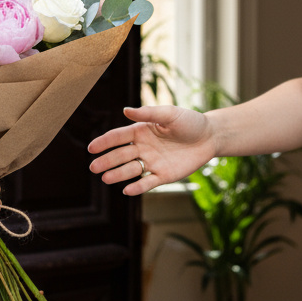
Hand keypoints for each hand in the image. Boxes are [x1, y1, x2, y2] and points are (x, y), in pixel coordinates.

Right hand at [88, 105, 216, 195]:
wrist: (210, 137)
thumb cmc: (190, 122)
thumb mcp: (169, 114)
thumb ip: (148, 113)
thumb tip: (126, 110)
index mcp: (141, 131)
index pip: (118, 137)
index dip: (104, 142)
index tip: (91, 148)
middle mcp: (143, 148)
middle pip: (121, 155)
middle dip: (106, 161)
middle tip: (93, 167)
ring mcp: (152, 163)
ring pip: (131, 170)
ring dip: (118, 174)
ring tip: (105, 178)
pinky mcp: (164, 176)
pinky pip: (147, 182)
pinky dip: (137, 187)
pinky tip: (127, 190)